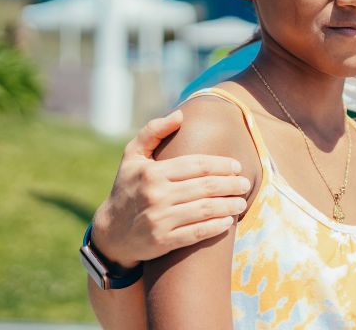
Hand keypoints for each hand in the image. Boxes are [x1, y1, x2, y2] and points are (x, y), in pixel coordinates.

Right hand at [90, 110, 250, 268]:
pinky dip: (216, 227)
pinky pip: (197, 233)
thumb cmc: (127, 188)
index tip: (237, 166)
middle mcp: (156, 195)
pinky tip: (228, 221)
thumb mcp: (132, 156)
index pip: (196, 165)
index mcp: (152, 172)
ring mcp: (159, 220)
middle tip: (245, 184)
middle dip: (231, 185)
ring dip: (228, 205)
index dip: (221, 165)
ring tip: (242, 202)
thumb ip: (153, 131)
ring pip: (205, 209)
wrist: (110, 232)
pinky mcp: (162, 241)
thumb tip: (180, 115)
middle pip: (205, 187)